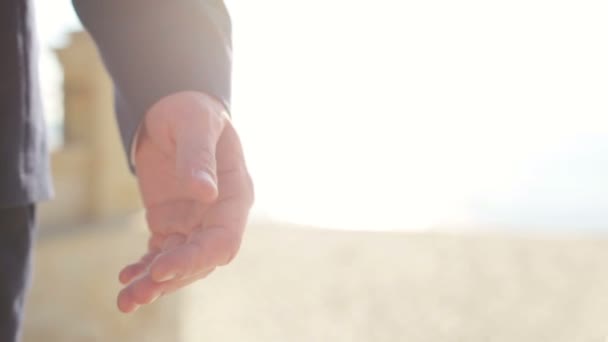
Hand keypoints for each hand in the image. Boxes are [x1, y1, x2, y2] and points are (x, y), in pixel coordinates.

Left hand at [116, 91, 253, 312]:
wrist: (172, 109)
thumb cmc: (191, 111)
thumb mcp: (195, 125)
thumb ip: (199, 156)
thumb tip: (204, 192)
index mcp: (234, 195)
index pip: (223, 240)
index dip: (196, 259)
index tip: (163, 269)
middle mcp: (217, 215)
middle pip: (199, 260)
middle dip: (170, 279)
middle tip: (135, 296)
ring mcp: (195, 222)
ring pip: (179, 262)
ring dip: (154, 282)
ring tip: (126, 299)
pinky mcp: (171, 222)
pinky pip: (160, 253)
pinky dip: (145, 267)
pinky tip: (126, 277)